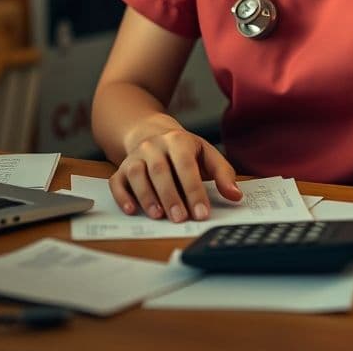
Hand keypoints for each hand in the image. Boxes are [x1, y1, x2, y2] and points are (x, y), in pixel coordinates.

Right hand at [109, 122, 241, 222]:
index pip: (186, 166)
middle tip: (180, 218)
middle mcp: (154, 146)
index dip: (194, 190)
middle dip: (170, 196)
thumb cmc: (184, 150)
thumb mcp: (206, 154)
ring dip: (147, 197)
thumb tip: (235, 195)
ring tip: (159, 216)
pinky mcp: (121, 168)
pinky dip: (122, 196)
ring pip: (137, 175)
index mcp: (178, 140)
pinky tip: (131, 210)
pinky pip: (117, 182)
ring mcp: (135, 156)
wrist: (152, 134)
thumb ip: (222, 174)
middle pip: (160, 171)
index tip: (201, 213)